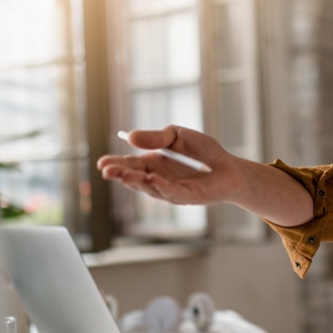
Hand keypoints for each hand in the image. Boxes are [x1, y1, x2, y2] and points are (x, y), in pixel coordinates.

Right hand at [96, 125, 242, 204]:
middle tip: (107, 171)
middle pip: (135, 178)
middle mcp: (158, 179)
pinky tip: (152, 180)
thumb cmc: (204, 152)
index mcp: (153, 164)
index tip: (102, 162)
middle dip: (120, 174)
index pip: (130, 164)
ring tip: (124, 174)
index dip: (116, 164)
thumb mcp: (177, 136)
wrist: (230, 167)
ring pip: (150, 188)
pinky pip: (173, 193)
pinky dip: (162, 187)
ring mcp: (171, 190)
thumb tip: (131, 137)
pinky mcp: (188, 197)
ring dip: (137, 181)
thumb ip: (156, 137)